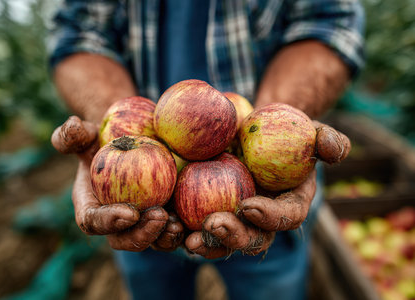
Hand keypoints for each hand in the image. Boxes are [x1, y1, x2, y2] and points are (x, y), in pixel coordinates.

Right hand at [51, 116, 182, 251]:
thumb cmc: (102, 140)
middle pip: (125, 240)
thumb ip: (71, 135)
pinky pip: (172, 230)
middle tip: (159, 216)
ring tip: (178, 224)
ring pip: (152, 241)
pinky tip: (196, 221)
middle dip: (142, 234)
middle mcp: (116, 222)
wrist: (127, 143)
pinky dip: (184, 229)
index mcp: (92, 207)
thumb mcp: (85, 134)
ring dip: (165, 237)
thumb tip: (72, 127)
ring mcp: (141, 223)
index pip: (94, 221)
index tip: (129, 212)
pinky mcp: (163, 218)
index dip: (109, 221)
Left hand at [185, 122, 349, 258]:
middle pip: (251, 239)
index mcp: (287, 205)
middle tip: (214, 224)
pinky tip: (165, 222)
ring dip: (205, 242)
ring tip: (186, 237)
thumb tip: (334, 150)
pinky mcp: (207, 211)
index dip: (270, 217)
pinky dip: (181, 228)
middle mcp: (260, 220)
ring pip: (220, 241)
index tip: (250, 205)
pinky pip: (194, 225)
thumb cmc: (283, 130)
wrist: (252, 129)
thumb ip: (326, 139)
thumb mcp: (308, 128)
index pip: (285, 218)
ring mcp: (234, 219)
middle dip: (234, 237)